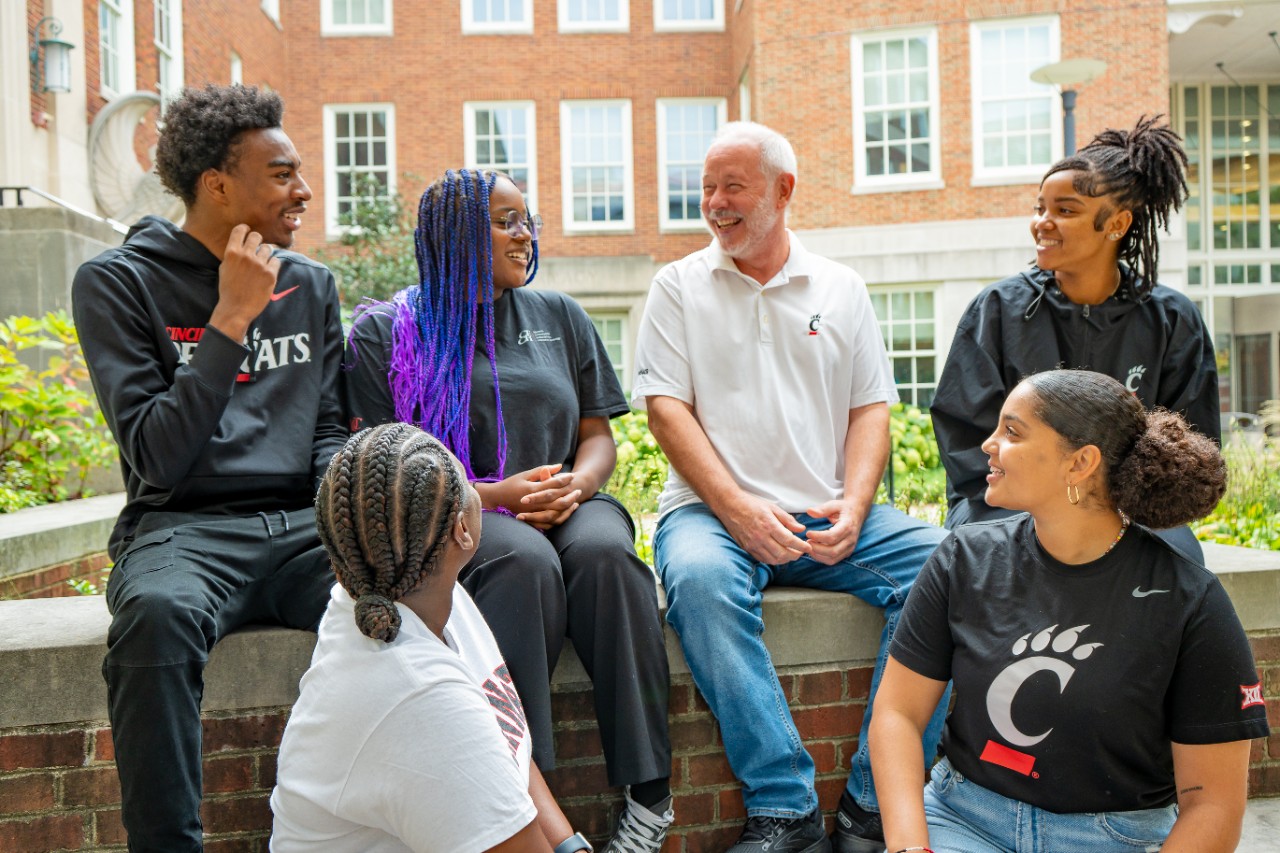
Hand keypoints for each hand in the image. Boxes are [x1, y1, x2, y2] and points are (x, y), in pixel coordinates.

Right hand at [208, 224, 280, 340]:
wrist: (236, 309)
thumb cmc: (229, 289)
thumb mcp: (225, 267)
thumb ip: (234, 254)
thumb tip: (242, 242)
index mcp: (232, 253)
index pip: (240, 230)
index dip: (245, 229)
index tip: (248, 231)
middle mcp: (246, 255)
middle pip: (257, 236)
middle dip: (257, 241)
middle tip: (257, 248)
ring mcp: (259, 264)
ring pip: (268, 248)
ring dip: (265, 254)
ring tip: (261, 265)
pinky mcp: (270, 274)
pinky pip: (276, 261)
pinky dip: (273, 265)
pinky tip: (267, 273)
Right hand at [477, 465, 581, 530]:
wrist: (496, 499)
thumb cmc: (511, 484)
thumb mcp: (525, 474)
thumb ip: (542, 471)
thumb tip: (559, 466)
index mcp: (531, 489)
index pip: (552, 484)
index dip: (564, 479)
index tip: (572, 475)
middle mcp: (533, 503)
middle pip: (557, 501)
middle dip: (570, 495)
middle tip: (578, 490)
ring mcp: (533, 513)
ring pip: (555, 513)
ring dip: (567, 508)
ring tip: (576, 501)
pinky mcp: (532, 520)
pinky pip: (549, 522)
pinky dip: (560, 517)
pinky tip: (566, 512)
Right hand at [720, 493, 811, 564]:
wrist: (730, 506)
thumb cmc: (751, 504)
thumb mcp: (772, 507)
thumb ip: (787, 519)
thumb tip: (801, 529)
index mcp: (768, 524)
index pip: (789, 540)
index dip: (801, 546)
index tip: (808, 547)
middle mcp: (760, 537)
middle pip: (782, 553)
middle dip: (795, 555)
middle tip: (801, 552)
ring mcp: (753, 544)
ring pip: (773, 559)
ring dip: (785, 559)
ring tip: (791, 554)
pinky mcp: (747, 548)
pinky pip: (763, 559)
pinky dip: (773, 560)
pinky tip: (778, 555)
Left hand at [803, 499, 863, 564]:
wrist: (857, 514)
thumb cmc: (843, 509)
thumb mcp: (834, 504)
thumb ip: (822, 509)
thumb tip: (809, 511)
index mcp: (848, 526)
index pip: (832, 537)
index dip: (818, 537)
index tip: (808, 533)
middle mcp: (850, 539)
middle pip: (832, 551)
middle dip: (817, 549)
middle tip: (806, 541)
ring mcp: (849, 548)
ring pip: (832, 558)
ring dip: (818, 555)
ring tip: (809, 546)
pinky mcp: (847, 553)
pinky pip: (833, 560)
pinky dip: (822, 558)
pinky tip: (814, 550)